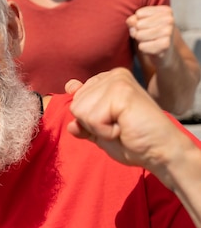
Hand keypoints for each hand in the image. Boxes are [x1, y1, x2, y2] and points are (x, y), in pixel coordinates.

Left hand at [65, 68, 183, 170]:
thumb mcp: (98, 130)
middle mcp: (112, 76)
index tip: (113, 122)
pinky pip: (93, 119)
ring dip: (99, 128)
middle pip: (75, 105)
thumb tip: (69, 98)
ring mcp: (117, 81)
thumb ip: (82, 117)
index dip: (89, 121)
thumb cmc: (132, 141)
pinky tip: (124, 128)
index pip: (74, 99)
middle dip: (92, 124)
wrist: (159, 151)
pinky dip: (105, 131)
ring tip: (122, 127)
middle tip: (118, 126)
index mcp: (106, 80)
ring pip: (81, 111)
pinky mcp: (122, 92)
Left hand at [126, 5, 176, 67]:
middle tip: (148, 36)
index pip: (139, 14)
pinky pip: (142, 46)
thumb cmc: (151, 34)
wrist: (164, 53)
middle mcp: (169, 19)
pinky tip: (152, 48)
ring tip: (150, 41)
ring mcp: (169, 32)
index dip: (137, 22)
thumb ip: (133, 19)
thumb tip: (130, 21)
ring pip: (139, 35)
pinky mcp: (165, 45)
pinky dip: (143, 48)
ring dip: (141, 41)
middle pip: (138, 25)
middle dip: (138, 32)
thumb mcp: (141, 23)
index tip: (147, 27)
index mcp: (165, 11)